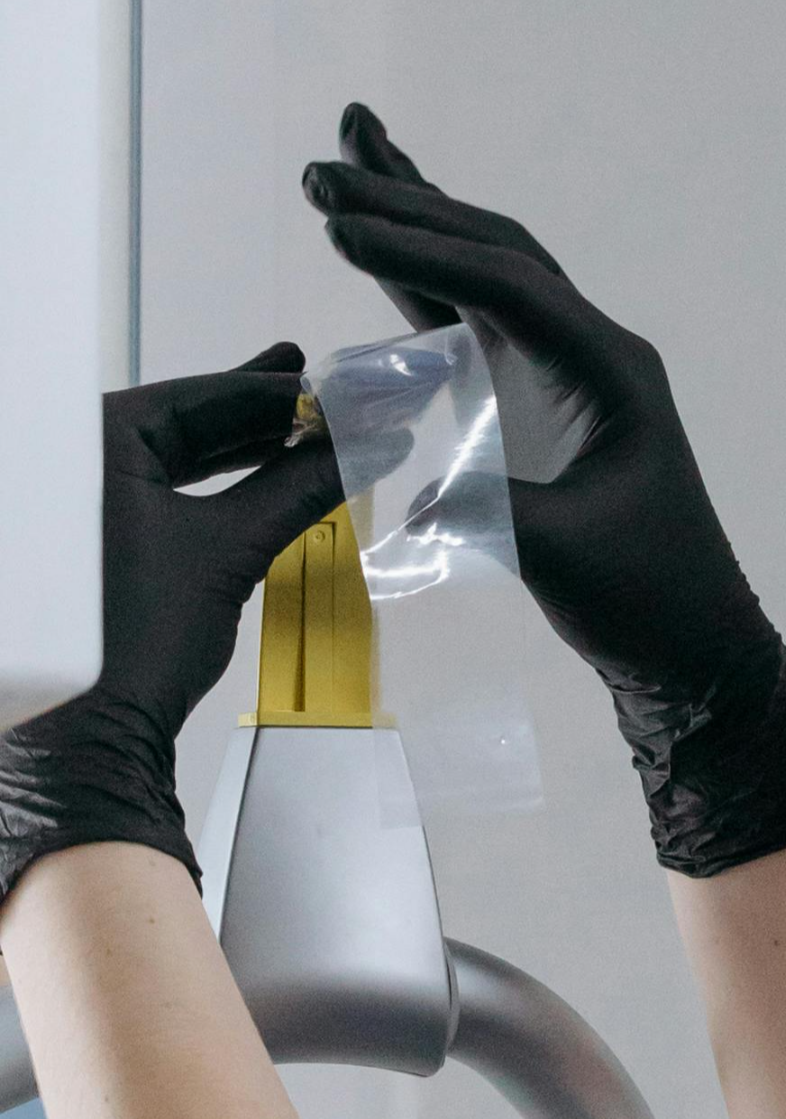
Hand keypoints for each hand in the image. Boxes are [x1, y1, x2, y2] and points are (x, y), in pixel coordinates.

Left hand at [0, 348, 341, 893]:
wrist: (90, 734)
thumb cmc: (146, 631)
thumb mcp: (231, 550)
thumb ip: (302, 486)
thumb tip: (373, 443)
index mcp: (96, 441)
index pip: (200, 396)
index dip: (277, 392)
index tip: (336, 384)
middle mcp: (79, 456)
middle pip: (188, 420)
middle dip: (262, 413)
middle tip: (327, 392)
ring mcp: (81, 497)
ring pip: (178, 454)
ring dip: (245, 446)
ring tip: (310, 425)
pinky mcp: (95, 535)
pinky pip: (165, 488)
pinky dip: (218, 482)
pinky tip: (267, 472)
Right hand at [304, 106, 785, 875]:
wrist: (688, 644)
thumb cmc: (644, 599)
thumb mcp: (563, 558)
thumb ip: (492, 518)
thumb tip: (414, 501)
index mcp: (610, 371)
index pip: (509, 287)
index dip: (424, 254)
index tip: (343, 227)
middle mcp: (591, 352)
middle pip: (495, 254)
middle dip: (411, 205)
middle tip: (325, 164)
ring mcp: (566, 371)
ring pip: (486, 271)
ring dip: (418, 219)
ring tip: (345, 160)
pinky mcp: (539, 400)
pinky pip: (476, 318)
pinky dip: (423, 277)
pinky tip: (380, 245)